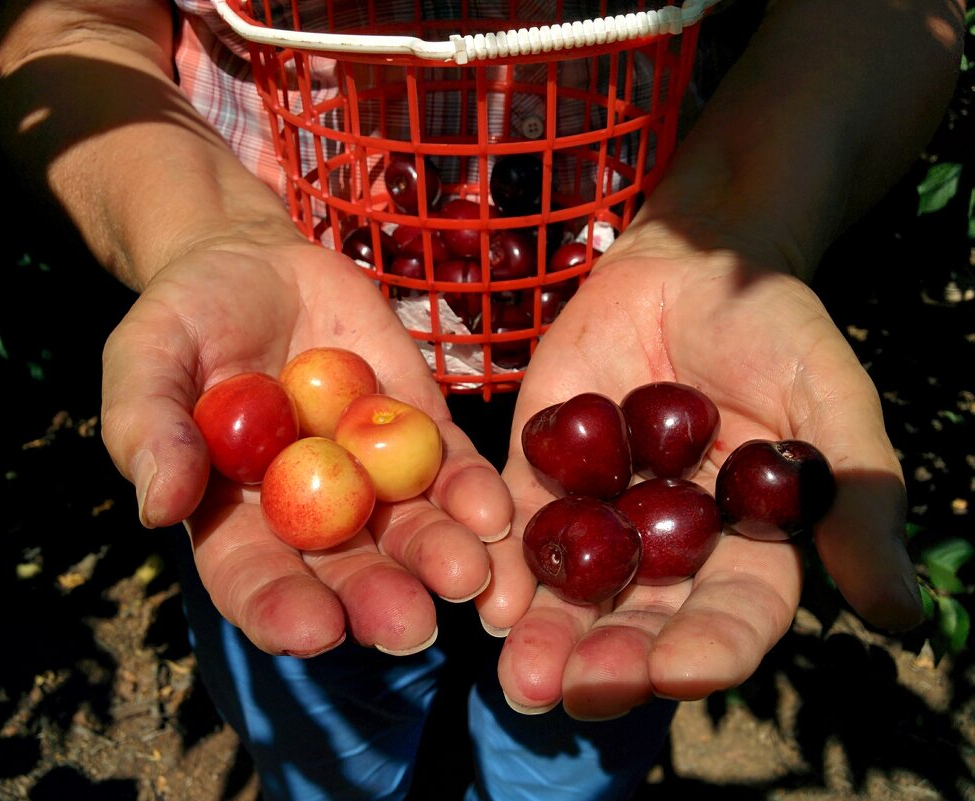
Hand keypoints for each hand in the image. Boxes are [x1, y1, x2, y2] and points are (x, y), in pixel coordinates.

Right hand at [100, 237, 512, 657]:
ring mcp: (370, 474)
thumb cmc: (184, 320)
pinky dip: (474, 493)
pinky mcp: (418, 428)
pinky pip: (451, 468)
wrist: (253, 262)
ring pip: (410, 530)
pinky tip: (494, 514)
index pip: (256, 580)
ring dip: (441, 556)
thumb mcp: (145, 359)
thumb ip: (147, 428)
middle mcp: (311, 512)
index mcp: (235, 517)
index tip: (313, 630)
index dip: (281, 609)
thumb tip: (158, 506)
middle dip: (378, 600)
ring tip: (469, 576)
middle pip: (345, 571)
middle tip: (410, 627)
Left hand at [475, 238, 923, 718]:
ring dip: (545, 634)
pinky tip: (486, 593)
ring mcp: (600, 512)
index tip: (677, 672)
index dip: (707, 649)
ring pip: (571, 590)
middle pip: (640, 622)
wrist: (694, 264)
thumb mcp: (829, 404)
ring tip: (523, 676)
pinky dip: (501, 558)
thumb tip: (900, 615)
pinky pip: (517, 522)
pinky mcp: (540, 469)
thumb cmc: (777, 331)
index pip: (731, 617)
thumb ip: (856, 500)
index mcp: (744, 548)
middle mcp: (667, 548)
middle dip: (609, 661)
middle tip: (574, 692)